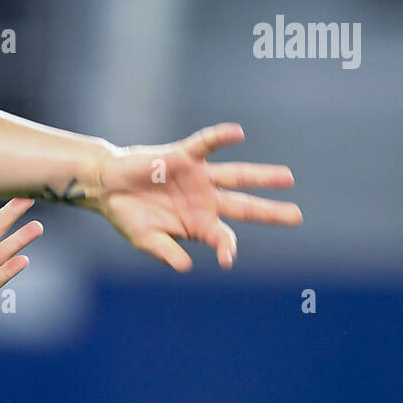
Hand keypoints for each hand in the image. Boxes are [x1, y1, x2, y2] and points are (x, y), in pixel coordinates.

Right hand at [95, 123, 301, 270]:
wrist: (106, 187)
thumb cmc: (127, 215)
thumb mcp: (146, 239)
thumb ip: (166, 252)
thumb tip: (185, 267)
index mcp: (199, 223)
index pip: (224, 237)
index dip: (227, 248)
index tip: (226, 260)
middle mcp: (205, 199)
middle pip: (245, 205)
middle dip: (271, 212)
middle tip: (297, 216)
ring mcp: (198, 177)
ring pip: (236, 175)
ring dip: (262, 176)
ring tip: (288, 178)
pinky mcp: (184, 156)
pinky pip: (207, 144)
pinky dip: (221, 138)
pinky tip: (238, 134)